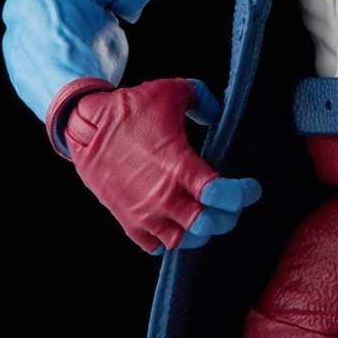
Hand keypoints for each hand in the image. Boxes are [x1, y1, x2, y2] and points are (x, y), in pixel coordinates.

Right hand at [51, 77, 261, 252]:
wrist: (85, 126)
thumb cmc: (131, 108)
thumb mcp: (174, 91)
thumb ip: (205, 100)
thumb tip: (219, 114)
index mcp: (178, 165)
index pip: (220, 194)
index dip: (242, 194)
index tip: (252, 189)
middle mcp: (162, 195)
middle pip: (207, 225)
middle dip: (227, 216)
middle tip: (232, 203)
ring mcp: (143, 212)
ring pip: (183, 242)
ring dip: (201, 231)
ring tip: (208, 214)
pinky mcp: (127, 220)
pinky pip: (155, 247)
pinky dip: (173, 239)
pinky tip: (181, 223)